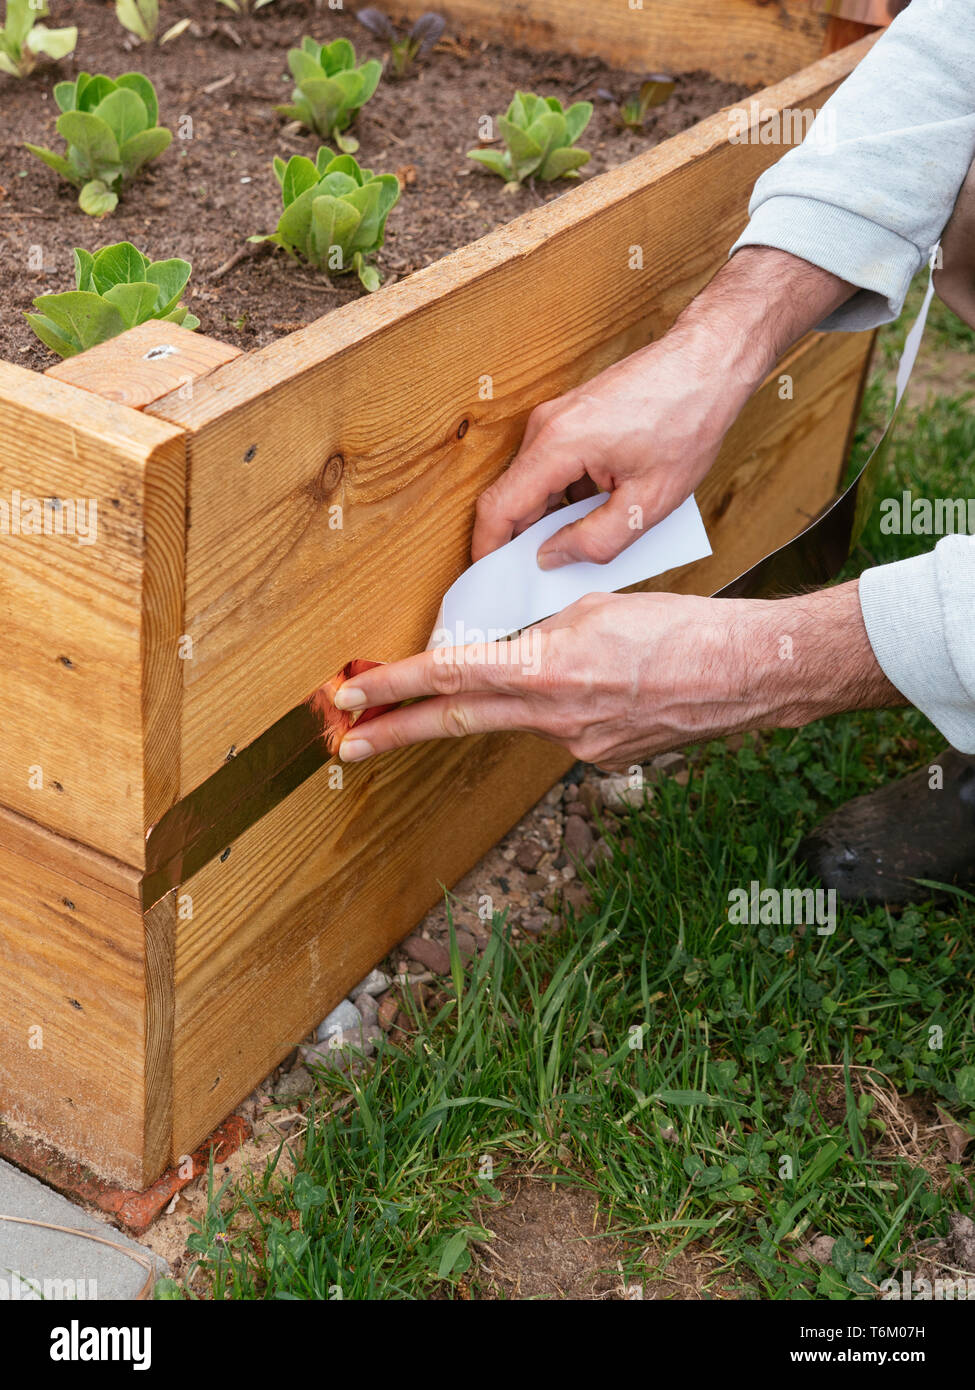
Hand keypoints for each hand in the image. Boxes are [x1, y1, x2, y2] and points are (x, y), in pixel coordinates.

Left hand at [332, 582, 901, 769]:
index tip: (351, 696)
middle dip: (397, 731)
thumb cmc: (681, 628)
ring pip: (514, 720)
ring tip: (543, 676)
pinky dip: (558, 707)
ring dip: (498, 704)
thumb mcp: (596, 607)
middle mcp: (553, 715)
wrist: (747, 676)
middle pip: (455, 721)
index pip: (448, 676)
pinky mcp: (599, 758)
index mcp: (546, 668)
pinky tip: (601, 688)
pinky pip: (558, 729)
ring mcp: (576, 745)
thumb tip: (505, 646)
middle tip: (348, 743)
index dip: (393, 687)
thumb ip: (539, 630)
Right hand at [472, 335, 745, 571]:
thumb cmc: (687, 422)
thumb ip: (595, 540)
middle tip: (543, 576)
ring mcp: (556, 418)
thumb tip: (551, 557)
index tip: (489, 580)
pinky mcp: (570, 417)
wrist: (707, 363)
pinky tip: (604, 508)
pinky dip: (568, 495)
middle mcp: (546, 427)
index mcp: (558, 445)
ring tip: (589, 539)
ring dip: (552, 517)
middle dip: (521, 539)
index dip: (487, 549)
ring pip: (535, 483)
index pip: (499, 507)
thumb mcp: (649, 502)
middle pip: (512, 496)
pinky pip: (553, 466)